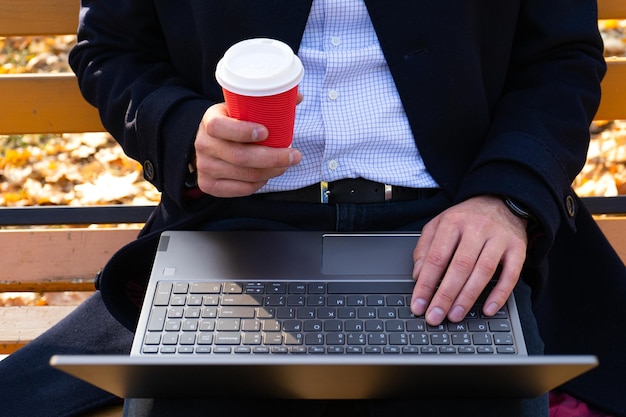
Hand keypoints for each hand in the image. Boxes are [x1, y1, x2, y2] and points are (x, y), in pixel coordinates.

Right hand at [194, 102, 301, 196]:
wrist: (208, 143)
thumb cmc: (231, 124)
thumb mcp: (239, 108)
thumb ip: (265, 102)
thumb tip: (298, 96)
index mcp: (209, 120)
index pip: (219, 127)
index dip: (243, 131)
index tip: (266, 132)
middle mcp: (203, 145)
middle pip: (239, 156)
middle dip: (272, 158)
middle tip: (294, 155)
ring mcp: (204, 167)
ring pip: (245, 175)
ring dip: (271, 172)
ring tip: (285, 165)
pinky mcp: (209, 185)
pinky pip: (241, 189)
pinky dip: (259, 183)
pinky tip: (268, 175)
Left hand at [410, 195, 527, 324]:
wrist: (501, 199)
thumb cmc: (466, 218)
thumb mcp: (439, 224)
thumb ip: (425, 247)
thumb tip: (417, 275)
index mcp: (452, 222)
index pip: (436, 257)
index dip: (426, 284)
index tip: (418, 304)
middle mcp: (476, 228)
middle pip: (459, 266)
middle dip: (445, 295)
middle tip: (435, 316)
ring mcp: (499, 237)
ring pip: (483, 271)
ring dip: (468, 297)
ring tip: (455, 316)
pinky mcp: (518, 247)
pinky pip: (511, 274)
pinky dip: (500, 294)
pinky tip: (489, 309)